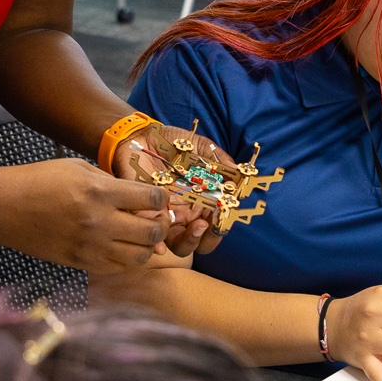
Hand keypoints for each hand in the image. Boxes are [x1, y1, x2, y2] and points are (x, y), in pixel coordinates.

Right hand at [0, 157, 168, 274]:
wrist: (3, 208)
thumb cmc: (38, 180)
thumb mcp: (78, 168)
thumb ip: (111, 182)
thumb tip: (138, 198)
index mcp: (100, 191)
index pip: (153, 200)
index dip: (161, 199)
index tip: (157, 199)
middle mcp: (99, 221)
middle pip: (152, 232)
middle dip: (160, 225)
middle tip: (154, 220)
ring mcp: (90, 246)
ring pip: (140, 257)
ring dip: (145, 246)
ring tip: (137, 236)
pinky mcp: (80, 263)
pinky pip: (118, 268)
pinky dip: (125, 259)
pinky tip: (118, 247)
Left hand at [112, 121, 238, 255]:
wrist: (143, 135)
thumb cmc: (173, 144)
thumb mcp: (198, 147)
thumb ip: (217, 159)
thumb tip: (237, 174)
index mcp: (202, 201)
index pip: (217, 225)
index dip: (222, 224)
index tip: (225, 212)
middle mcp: (186, 214)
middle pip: (199, 243)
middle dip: (206, 239)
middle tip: (206, 225)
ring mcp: (166, 216)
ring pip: (179, 245)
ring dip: (189, 242)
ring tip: (193, 227)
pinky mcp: (145, 214)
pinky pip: (151, 235)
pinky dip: (157, 243)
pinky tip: (161, 243)